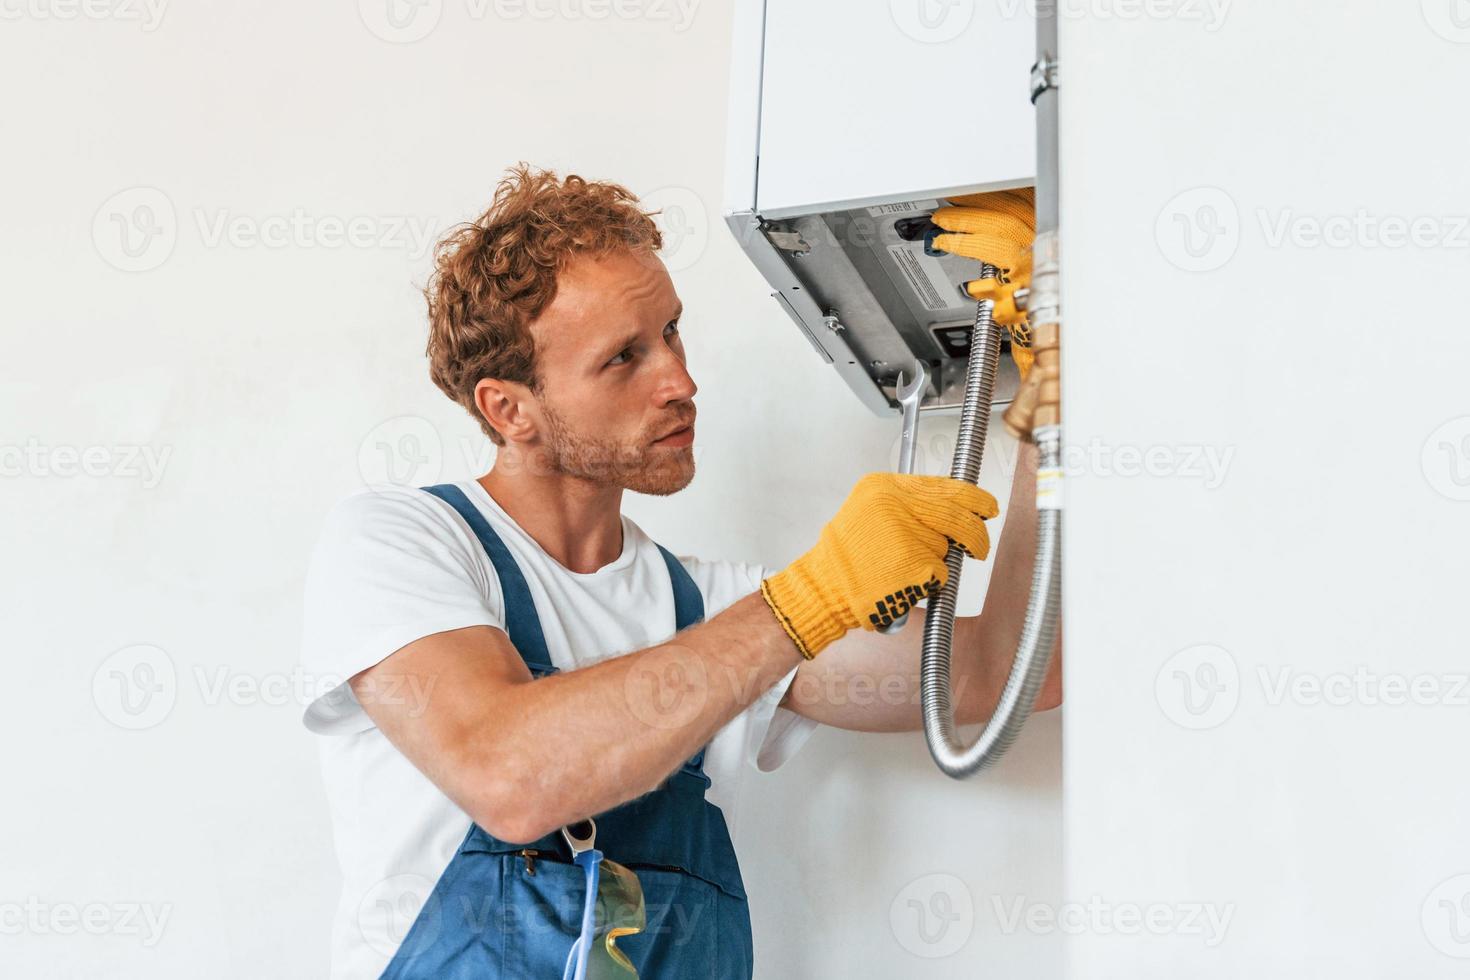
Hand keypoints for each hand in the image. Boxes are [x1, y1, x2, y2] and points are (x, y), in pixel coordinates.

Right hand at [760, 473, 998, 658]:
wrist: (824, 588)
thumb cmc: (846, 557)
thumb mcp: (869, 510)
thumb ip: (908, 503)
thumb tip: (954, 507)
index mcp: (885, 488)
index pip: (944, 486)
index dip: (973, 498)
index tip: (987, 507)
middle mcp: (896, 506)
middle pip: (956, 515)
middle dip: (975, 533)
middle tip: (979, 546)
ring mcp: (907, 535)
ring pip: (947, 547)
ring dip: (937, 561)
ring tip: (904, 567)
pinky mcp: (916, 565)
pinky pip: (941, 573)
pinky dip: (929, 581)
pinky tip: (904, 581)